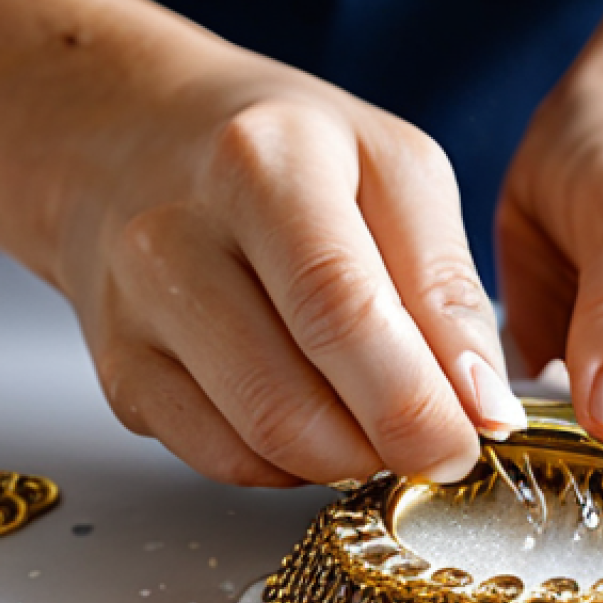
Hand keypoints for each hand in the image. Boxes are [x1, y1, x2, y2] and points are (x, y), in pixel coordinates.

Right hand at [52, 50, 524, 485]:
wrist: (137, 139)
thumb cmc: (285, 151)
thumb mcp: (395, 173)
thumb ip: (444, 286)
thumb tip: (481, 404)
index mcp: (264, 164)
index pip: (342, 310)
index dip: (416, 401)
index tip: (471, 440)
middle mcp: (176, 238)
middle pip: (292, 400)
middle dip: (389, 447)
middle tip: (437, 445)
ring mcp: (134, 312)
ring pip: (258, 443)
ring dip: (345, 459)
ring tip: (380, 419)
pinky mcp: (121, 371)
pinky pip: (220, 459)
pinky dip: (291, 463)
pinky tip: (317, 418)